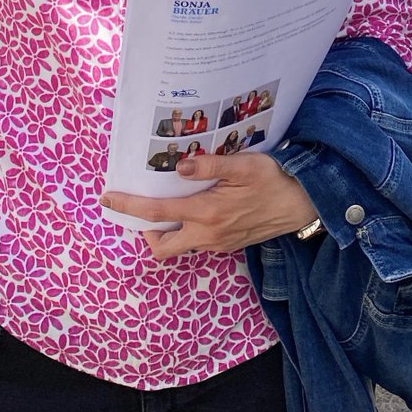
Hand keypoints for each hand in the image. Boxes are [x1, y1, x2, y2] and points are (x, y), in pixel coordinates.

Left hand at [101, 153, 316, 259]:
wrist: (304, 204)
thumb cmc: (275, 180)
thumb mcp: (245, 165)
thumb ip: (211, 165)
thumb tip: (180, 167)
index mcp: (207, 213)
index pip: (157, 214)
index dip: (128, 207)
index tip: (107, 198)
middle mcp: (208, 235)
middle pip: (162, 246)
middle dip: (147, 231)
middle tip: (147, 209)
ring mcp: (219, 244)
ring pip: (181, 246)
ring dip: (169, 231)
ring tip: (172, 205)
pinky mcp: (229, 245)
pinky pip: (198, 243)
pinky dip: (189, 230)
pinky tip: (200, 209)